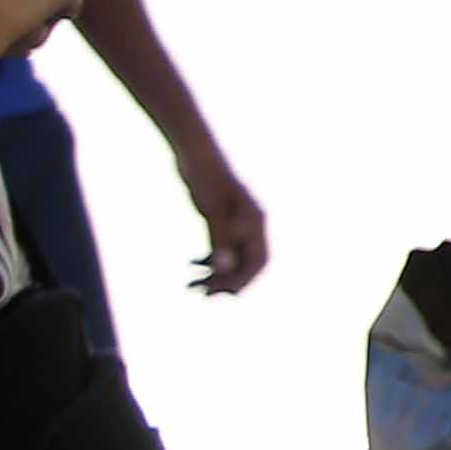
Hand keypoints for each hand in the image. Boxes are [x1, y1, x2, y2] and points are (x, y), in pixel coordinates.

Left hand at [174, 139, 266, 296]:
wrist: (196, 154)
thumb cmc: (207, 178)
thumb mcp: (213, 211)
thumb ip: (220, 240)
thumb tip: (223, 270)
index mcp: (256, 222)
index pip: (259, 260)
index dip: (246, 280)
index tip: (226, 295)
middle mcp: (250, 225)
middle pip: (245, 262)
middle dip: (226, 281)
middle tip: (204, 295)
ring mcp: (236, 223)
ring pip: (230, 256)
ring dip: (214, 273)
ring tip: (192, 286)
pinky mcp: (222, 220)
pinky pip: (220, 247)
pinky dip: (208, 259)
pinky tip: (192, 265)